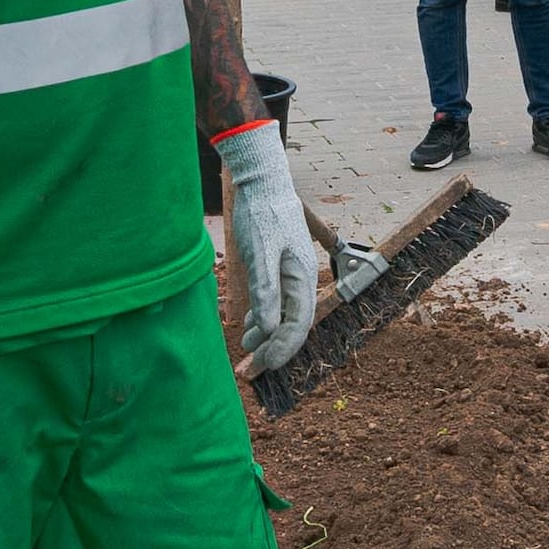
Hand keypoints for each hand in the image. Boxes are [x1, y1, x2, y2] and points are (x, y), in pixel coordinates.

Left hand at [214, 124, 319, 372]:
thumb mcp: (260, 253)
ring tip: (246, 346)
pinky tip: (251, 324)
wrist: (261, 182)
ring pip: (284, 313)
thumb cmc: (262, 214)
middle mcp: (301, 278)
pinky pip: (276, 300)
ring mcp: (290, 273)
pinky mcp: (278, 267)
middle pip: (293, 323)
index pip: (298, 323)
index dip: (282, 348)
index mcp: (303, 276)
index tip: (265, 365)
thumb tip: (270, 329)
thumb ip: (265, 291)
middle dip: (274, 347)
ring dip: (267, 333)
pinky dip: (264, 316)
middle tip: (251, 367)